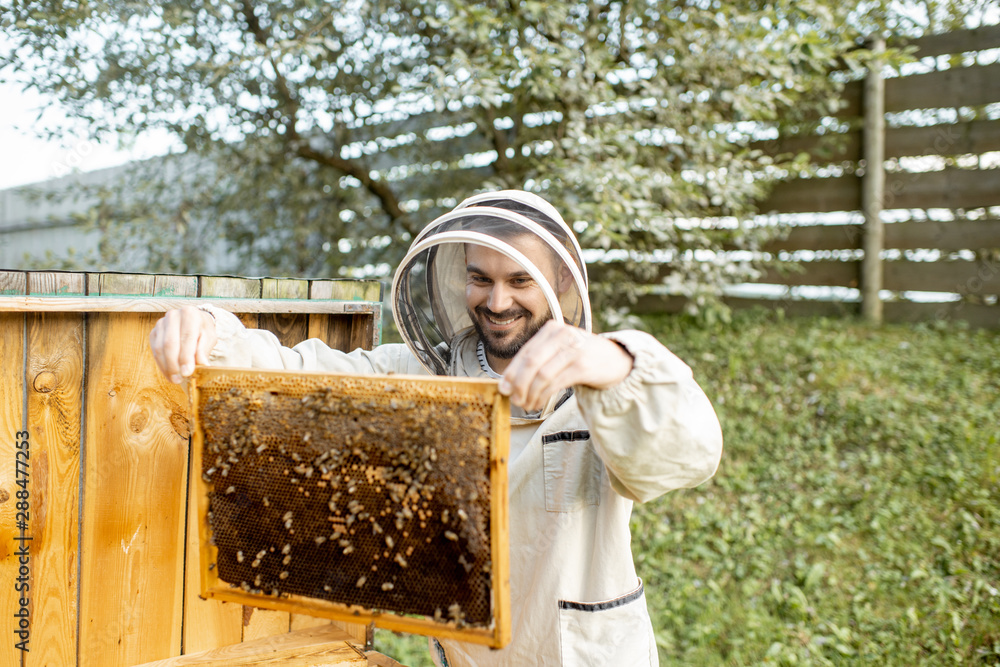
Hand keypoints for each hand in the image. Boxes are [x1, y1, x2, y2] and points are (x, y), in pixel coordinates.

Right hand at [149, 306, 217, 383]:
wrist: (193, 320)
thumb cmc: (203, 330)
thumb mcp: (209, 338)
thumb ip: (204, 350)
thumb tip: (202, 365)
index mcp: (190, 313)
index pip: (187, 337)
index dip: (186, 357)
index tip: (187, 372)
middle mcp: (173, 316)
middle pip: (170, 343)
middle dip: (174, 364)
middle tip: (179, 379)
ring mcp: (161, 323)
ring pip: (160, 348)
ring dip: (167, 367)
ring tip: (175, 379)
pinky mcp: (154, 332)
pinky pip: (155, 351)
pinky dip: (162, 364)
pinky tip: (169, 374)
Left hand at [498, 320, 632, 411]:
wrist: (618, 360)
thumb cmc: (584, 357)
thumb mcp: (560, 350)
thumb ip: (539, 360)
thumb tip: (509, 381)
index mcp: (552, 329)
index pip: (525, 352)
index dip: (511, 372)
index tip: (503, 388)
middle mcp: (562, 335)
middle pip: (530, 362)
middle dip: (518, 384)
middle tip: (514, 399)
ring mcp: (574, 349)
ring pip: (541, 375)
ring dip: (530, 393)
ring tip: (526, 404)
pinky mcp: (583, 366)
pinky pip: (555, 383)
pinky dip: (542, 396)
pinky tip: (538, 403)